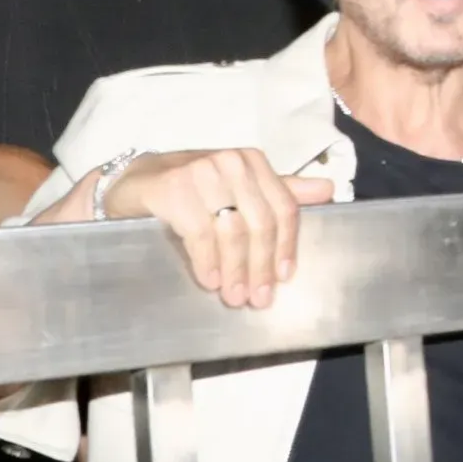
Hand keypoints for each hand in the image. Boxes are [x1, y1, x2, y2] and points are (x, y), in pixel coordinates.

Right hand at [80, 149, 334, 308]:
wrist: (135, 181)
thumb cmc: (192, 189)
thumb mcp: (238, 189)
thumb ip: (280, 192)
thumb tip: (328, 190)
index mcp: (253, 162)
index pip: (283, 208)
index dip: (287, 246)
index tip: (284, 278)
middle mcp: (231, 162)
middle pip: (260, 223)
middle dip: (260, 267)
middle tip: (258, 299)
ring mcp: (201, 172)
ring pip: (233, 231)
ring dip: (235, 270)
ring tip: (233, 296)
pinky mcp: (172, 188)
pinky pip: (200, 233)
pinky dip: (207, 262)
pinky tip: (208, 280)